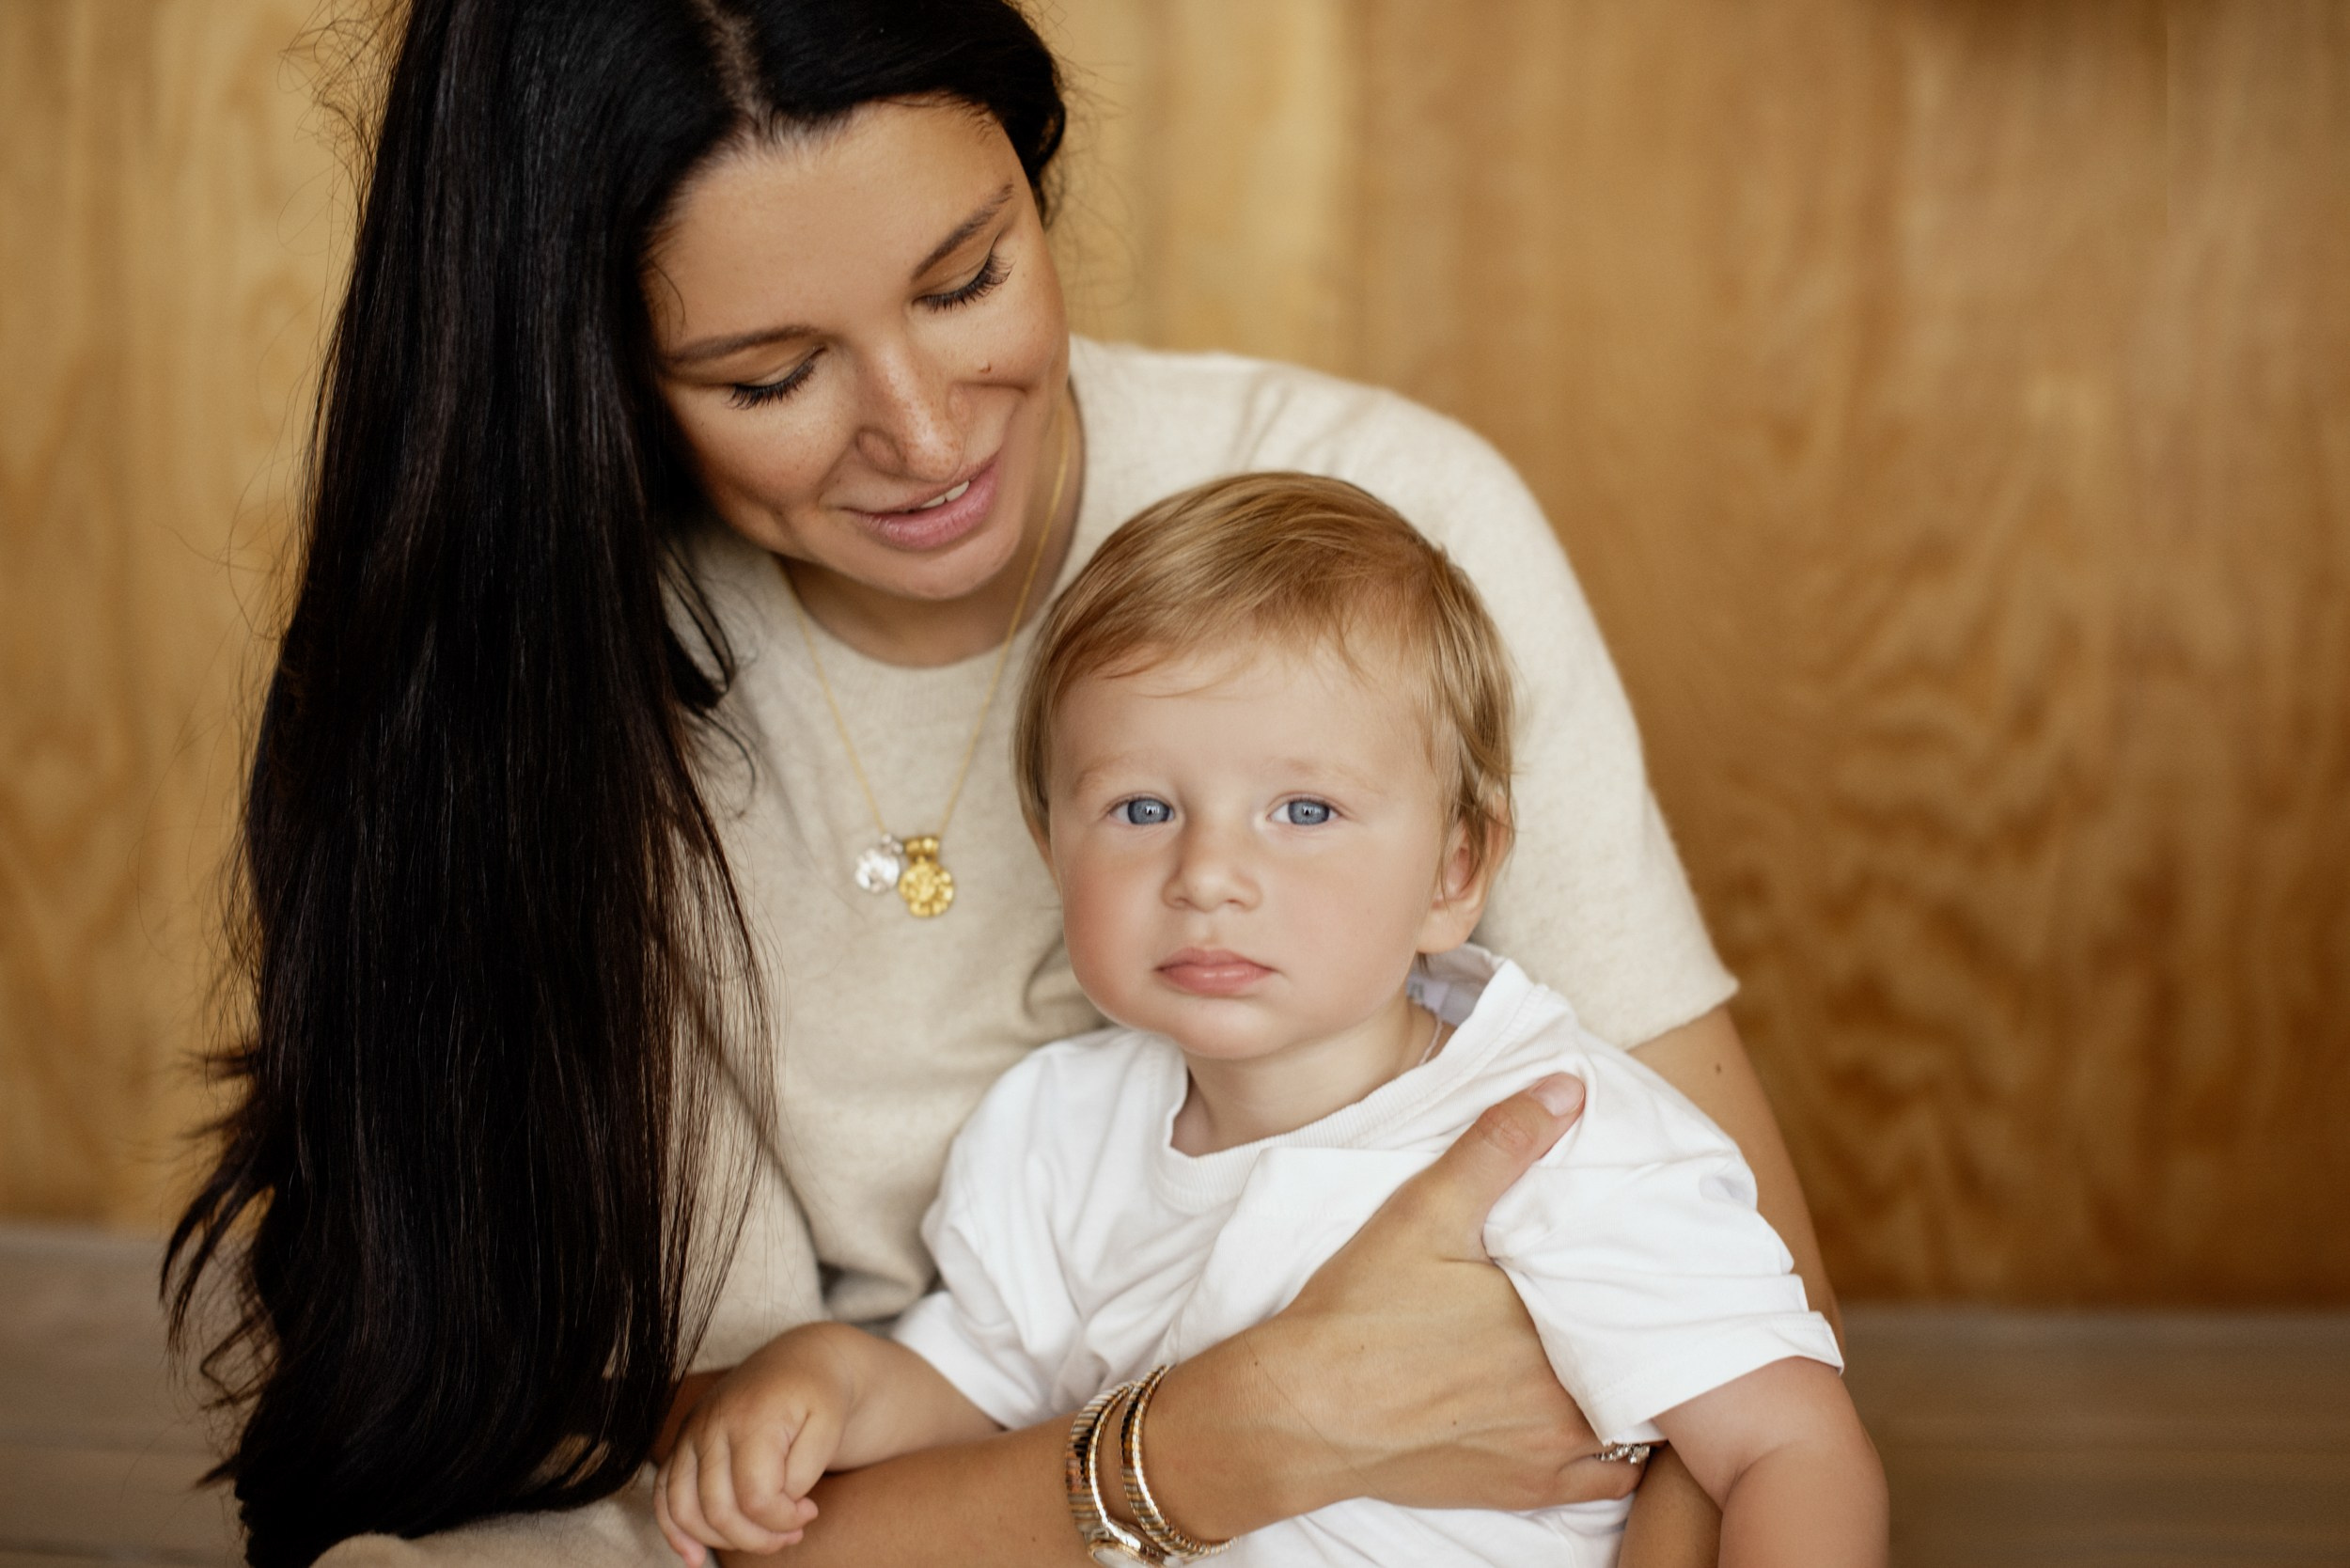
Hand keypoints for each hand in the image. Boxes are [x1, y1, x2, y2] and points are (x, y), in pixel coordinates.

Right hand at [653, 1327, 849, 1563]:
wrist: (797, 1363)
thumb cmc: (817, 1397)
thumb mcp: (830, 1427)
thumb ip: (803, 1471)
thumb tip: (774, 1504)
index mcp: (751, 1418)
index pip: (755, 1497)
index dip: (783, 1520)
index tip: (809, 1512)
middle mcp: (711, 1425)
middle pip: (718, 1511)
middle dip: (759, 1538)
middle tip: (792, 1533)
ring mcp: (690, 1435)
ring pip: (684, 1510)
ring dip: (722, 1541)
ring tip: (761, 1539)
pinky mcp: (681, 1445)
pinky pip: (663, 1497)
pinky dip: (674, 1531)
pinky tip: (693, 1557)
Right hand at [1160, 1073, 1643, 1527]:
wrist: (1298, 1413)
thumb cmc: (1358, 1313)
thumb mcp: (1426, 1211)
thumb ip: (1501, 1146)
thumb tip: (1568, 1090)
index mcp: (1555, 1323)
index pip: (1639, 1296)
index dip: (1648, 1275)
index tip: (1646, 1252)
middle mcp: (1570, 1396)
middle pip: (1642, 1359)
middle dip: (1642, 1328)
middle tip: (1641, 1298)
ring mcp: (1554, 1452)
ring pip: (1635, 1421)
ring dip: (1631, 1388)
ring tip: (1619, 1351)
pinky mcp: (1527, 1489)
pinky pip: (1609, 1478)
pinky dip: (1613, 1449)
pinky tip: (1590, 1413)